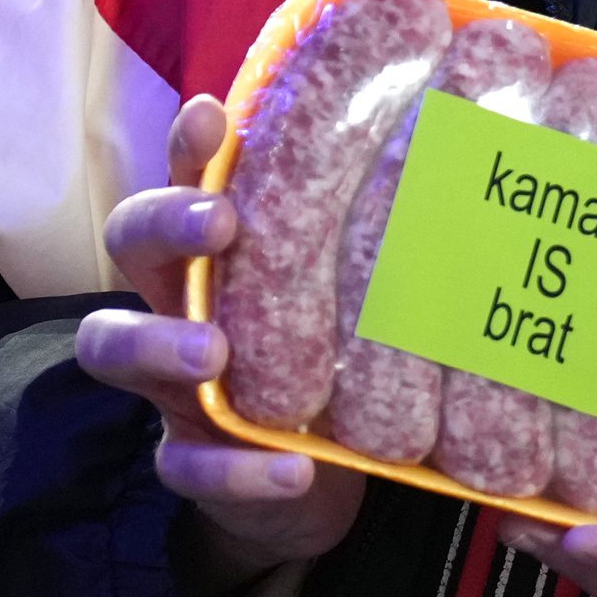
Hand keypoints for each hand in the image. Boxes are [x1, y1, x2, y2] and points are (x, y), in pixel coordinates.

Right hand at [72, 95, 365, 596]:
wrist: (312, 479)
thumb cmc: (334, 356)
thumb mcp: (353, 293)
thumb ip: (384, 239)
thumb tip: (484, 151)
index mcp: (220, 250)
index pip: (187, 176)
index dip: (189, 146)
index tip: (213, 117)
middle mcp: (179, 301)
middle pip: (131, 240)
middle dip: (167, 223)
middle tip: (221, 224)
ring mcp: (170, 382)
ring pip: (112, 345)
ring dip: (160, 343)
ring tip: (214, 353)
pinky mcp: (188, 459)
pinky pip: (185, 466)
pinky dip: (236, 470)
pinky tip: (292, 470)